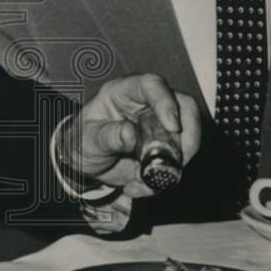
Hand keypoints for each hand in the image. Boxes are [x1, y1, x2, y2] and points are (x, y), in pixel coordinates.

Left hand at [61, 74, 200, 198]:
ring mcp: (160, 125)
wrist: (86, 164)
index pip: (152, 85)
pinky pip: (177, 162)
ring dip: (175, 164)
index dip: (166, 102)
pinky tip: (138, 185)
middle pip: (184, 107)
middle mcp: (147, 104)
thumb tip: (129, 134)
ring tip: (143, 180)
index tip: (173, 126)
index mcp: (124, 92)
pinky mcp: (166, 147)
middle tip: (177, 160)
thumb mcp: (86, 140)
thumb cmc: (82, 141)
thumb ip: (106, 136)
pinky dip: (164, 179)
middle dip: (187, 135)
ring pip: (187, 137)